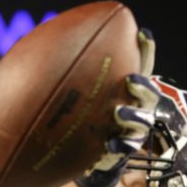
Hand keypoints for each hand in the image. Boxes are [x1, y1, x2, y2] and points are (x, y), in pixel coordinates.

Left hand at [76, 29, 159, 186]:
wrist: (73, 152)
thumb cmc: (72, 112)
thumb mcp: (68, 89)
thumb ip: (63, 70)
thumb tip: (37, 40)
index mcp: (121, 85)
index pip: (138, 63)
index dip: (144, 49)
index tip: (140, 34)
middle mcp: (132, 104)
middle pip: (148, 93)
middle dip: (143, 86)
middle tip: (130, 80)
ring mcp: (130, 128)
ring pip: (143, 121)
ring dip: (133, 116)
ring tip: (118, 112)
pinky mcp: (122, 149)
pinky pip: (126, 148)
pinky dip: (120, 145)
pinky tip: (110, 143)